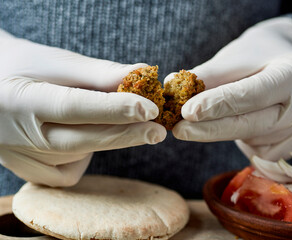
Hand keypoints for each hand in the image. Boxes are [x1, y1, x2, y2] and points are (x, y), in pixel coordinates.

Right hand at [0, 29, 165, 186]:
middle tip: (159, 131)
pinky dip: (86, 154)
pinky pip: (71, 171)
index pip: (74, 106)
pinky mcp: (31, 174)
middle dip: (125, 135)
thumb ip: (99, 72)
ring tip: (114, 119)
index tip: (149, 108)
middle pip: (82, 140)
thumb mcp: (57, 62)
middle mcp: (17, 136)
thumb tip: (143, 73)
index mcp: (20, 99)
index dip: (114, 108)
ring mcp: (23, 160)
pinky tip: (82, 136)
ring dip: (107, 138)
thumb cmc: (27, 68)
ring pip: (80, 155)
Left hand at [167, 17, 291, 160]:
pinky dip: (243, 140)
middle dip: (210, 130)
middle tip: (179, 130)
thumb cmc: (259, 56)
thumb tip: (172, 87)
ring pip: (253, 140)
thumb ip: (207, 75)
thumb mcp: (235, 57)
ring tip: (217, 114)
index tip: (187, 112)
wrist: (289, 64)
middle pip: (251, 124)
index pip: (251, 94)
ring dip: (226, 131)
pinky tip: (243, 123)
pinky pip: (261, 152)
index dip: (217, 105)